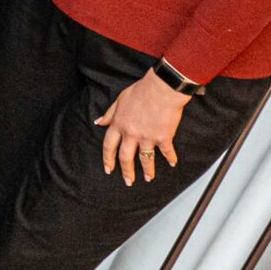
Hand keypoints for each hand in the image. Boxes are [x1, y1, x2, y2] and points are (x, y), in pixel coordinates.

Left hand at [97, 70, 190, 184]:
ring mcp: (147, 137)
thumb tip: (98, 122)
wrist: (162, 88)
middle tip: (128, 181)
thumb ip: (109, 114)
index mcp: (118, 124)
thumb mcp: (119, 100)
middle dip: (126, 171)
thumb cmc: (141, 91)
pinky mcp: (163, 137)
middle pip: (125, 157)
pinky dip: (170, 159)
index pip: (108, 146)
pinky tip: (172, 164)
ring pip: (145, 159)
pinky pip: (166, 152)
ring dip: (147, 171)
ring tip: (148, 178)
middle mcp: (131, 133)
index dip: (107, 159)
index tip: (108, 169)